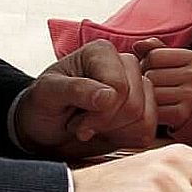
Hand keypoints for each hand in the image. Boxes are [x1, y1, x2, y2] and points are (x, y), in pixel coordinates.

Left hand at [14, 39, 156, 158]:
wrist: (43, 127)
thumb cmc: (42, 106)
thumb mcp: (47, 94)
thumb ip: (76, 90)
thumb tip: (109, 96)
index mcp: (102, 52)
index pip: (119, 86)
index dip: (99, 112)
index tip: (74, 121)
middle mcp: (124, 65)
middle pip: (134, 103)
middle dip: (104, 123)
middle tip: (80, 123)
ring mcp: (137, 86)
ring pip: (144, 117)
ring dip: (113, 131)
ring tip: (91, 125)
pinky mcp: (143, 108)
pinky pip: (149, 129)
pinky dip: (125, 138)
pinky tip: (106, 132)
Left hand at [134, 38, 191, 129]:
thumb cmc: (188, 82)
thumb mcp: (179, 62)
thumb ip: (157, 49)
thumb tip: (137, 44)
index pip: (154, 56)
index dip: (150, 63)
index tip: (160, 71)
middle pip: (150, 75)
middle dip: (148, 82)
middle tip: (160, 88)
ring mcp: (190, 96)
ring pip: (150, 94)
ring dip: (149, 98)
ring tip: (161, 99)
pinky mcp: (182, 115)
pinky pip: (153, 110)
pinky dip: (152, 112)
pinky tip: (162, 111)